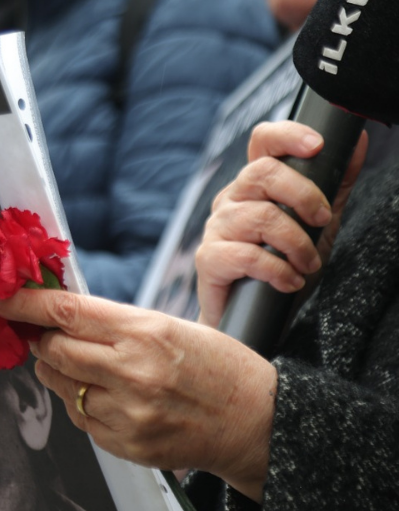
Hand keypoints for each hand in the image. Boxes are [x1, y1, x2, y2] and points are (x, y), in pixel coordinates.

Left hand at [0, 290, 276, 500]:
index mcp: (145, 332)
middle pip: (52, 350)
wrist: (256, 423)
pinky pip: (79, 417)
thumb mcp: (171, 326)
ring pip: (59, 385)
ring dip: (60, 371)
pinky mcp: (124, 444)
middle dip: (42, 339)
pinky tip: (111, 397)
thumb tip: (56, 312)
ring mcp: (126, 413)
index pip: (65, 312)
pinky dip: (82, 402)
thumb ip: (113, 322)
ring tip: (95, 368)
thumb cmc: (217, 367)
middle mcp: (132, 373)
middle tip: (48, 333)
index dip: (22, 303)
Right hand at [196, 121, 367, 328]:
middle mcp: (231, 200)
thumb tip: (357, 142)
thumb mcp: (319, 221)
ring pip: (260, 217)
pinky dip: (277, 270)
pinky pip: (246, 255)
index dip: (287, 136)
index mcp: (255, 185)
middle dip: (303, 195)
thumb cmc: (282, 265)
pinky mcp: (208, 259)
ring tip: (308, 264)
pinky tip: (289, 281)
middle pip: (261, 173)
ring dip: (296, 243)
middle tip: (323, 219)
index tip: (317, 146)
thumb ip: (336, 183)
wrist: (251, 317)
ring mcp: (216, 228)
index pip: (263, 142)